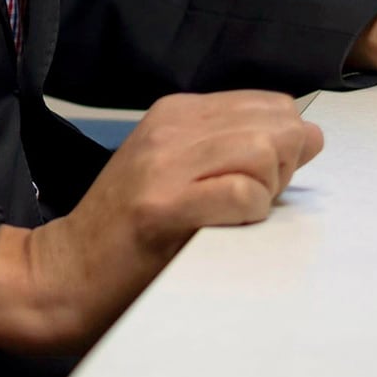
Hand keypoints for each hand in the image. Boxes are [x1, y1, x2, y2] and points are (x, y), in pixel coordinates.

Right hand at [0, 90, 322, 356]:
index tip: (264, 181)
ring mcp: (163, 163)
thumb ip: (235, 148)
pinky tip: (226, 230)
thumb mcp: (179, 168)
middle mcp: (171, 127)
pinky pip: (242, 194)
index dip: (286, 145)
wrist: (66, 272)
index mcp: (177, 112)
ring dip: (267, 191)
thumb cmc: (129, 229)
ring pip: (262, 152)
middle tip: (255, 203)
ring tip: (236, 217)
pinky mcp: (162, 206)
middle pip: (274, 124)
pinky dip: (251, 214)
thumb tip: (310, 138)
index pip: (272, 104)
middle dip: (285, 166)